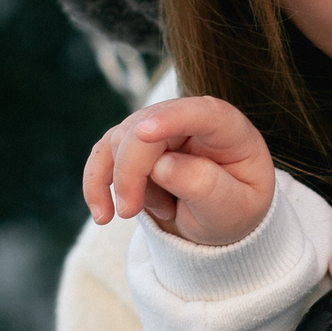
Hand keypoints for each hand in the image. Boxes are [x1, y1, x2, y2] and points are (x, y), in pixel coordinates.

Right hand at [82, 96, 273, 246]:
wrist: (218, 218)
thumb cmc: (234, 208)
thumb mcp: (234, 209)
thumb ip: (206, 186)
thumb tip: (162, 165)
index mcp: (229, 129)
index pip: (203, 112)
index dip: (172, 119)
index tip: (144, 134)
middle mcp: (191, 118)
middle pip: (145, 128)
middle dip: (130, 170)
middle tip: (129, 211)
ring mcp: (159, 126)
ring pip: (119, 141)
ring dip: (125, 184)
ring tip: (161, 211)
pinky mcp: (134, 142)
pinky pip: (103, 154)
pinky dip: (97, 184)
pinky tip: (103, 215)